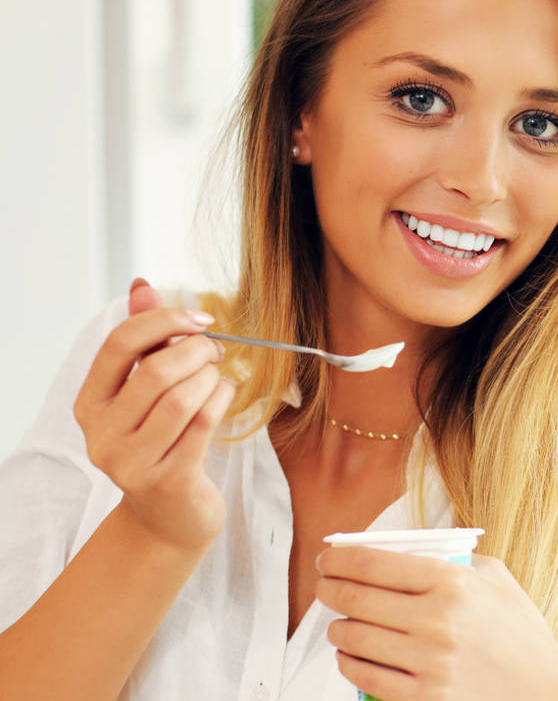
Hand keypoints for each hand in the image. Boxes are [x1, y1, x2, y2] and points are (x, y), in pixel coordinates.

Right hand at [72, 278, 234, 550]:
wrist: (171, 515)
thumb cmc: (163, 441)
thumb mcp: (147, 391)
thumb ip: (144, 340)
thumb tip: (142, 285)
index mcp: (90, 403)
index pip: (119, 344)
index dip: (163, 321)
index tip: (200, 318)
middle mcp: (101, 433)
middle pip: (155, 371)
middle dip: (196, 350)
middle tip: (216, 350)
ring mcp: (131, 461)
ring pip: (182, 397)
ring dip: (211, 377)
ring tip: (218, 377)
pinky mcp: (167, 479)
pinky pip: (203, 422)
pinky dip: (221, 398)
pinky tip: (224, 395)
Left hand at [316, 547, 557, 700]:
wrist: (543, 691)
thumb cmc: (521, 634)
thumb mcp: (497, 579)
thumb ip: (456, 559)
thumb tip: (406, 552)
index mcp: (453, 582)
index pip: (374, 563)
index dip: (339, 558)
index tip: (328, 558)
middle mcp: (437, 620)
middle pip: (355, 598)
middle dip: (329, 589)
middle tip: (325, 586)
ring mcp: (428, 662)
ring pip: (354, 638)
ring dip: (336, 628)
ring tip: (339, 623)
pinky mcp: (424, 697)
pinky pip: (365, 678)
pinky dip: (349, 663)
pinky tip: (349, 655)